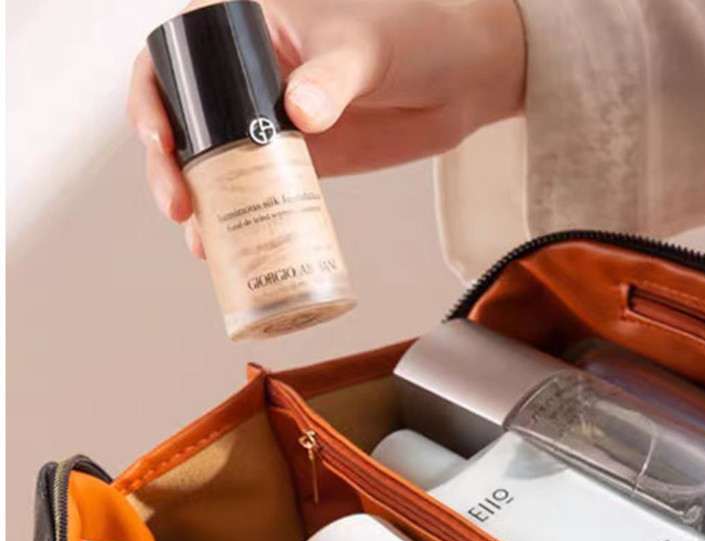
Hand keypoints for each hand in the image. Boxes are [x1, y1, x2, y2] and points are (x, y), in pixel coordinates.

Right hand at [126, 0, 524, 255]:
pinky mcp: (297, 163)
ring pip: (212, 165)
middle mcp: (245, 78)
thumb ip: (335, 77)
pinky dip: (239, 223)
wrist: (459, 80)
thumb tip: (300, 112)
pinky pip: (255, 193)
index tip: (161, 140)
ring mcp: (268, 123)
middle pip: (182, 123)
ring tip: (202, 245)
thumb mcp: (366, 49)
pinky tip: (229, 253)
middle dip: (167, 168)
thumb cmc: (412, 38)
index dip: (151, 99)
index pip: (172, 58)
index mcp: (243, 28)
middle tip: (179, 206)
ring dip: (198, 206)